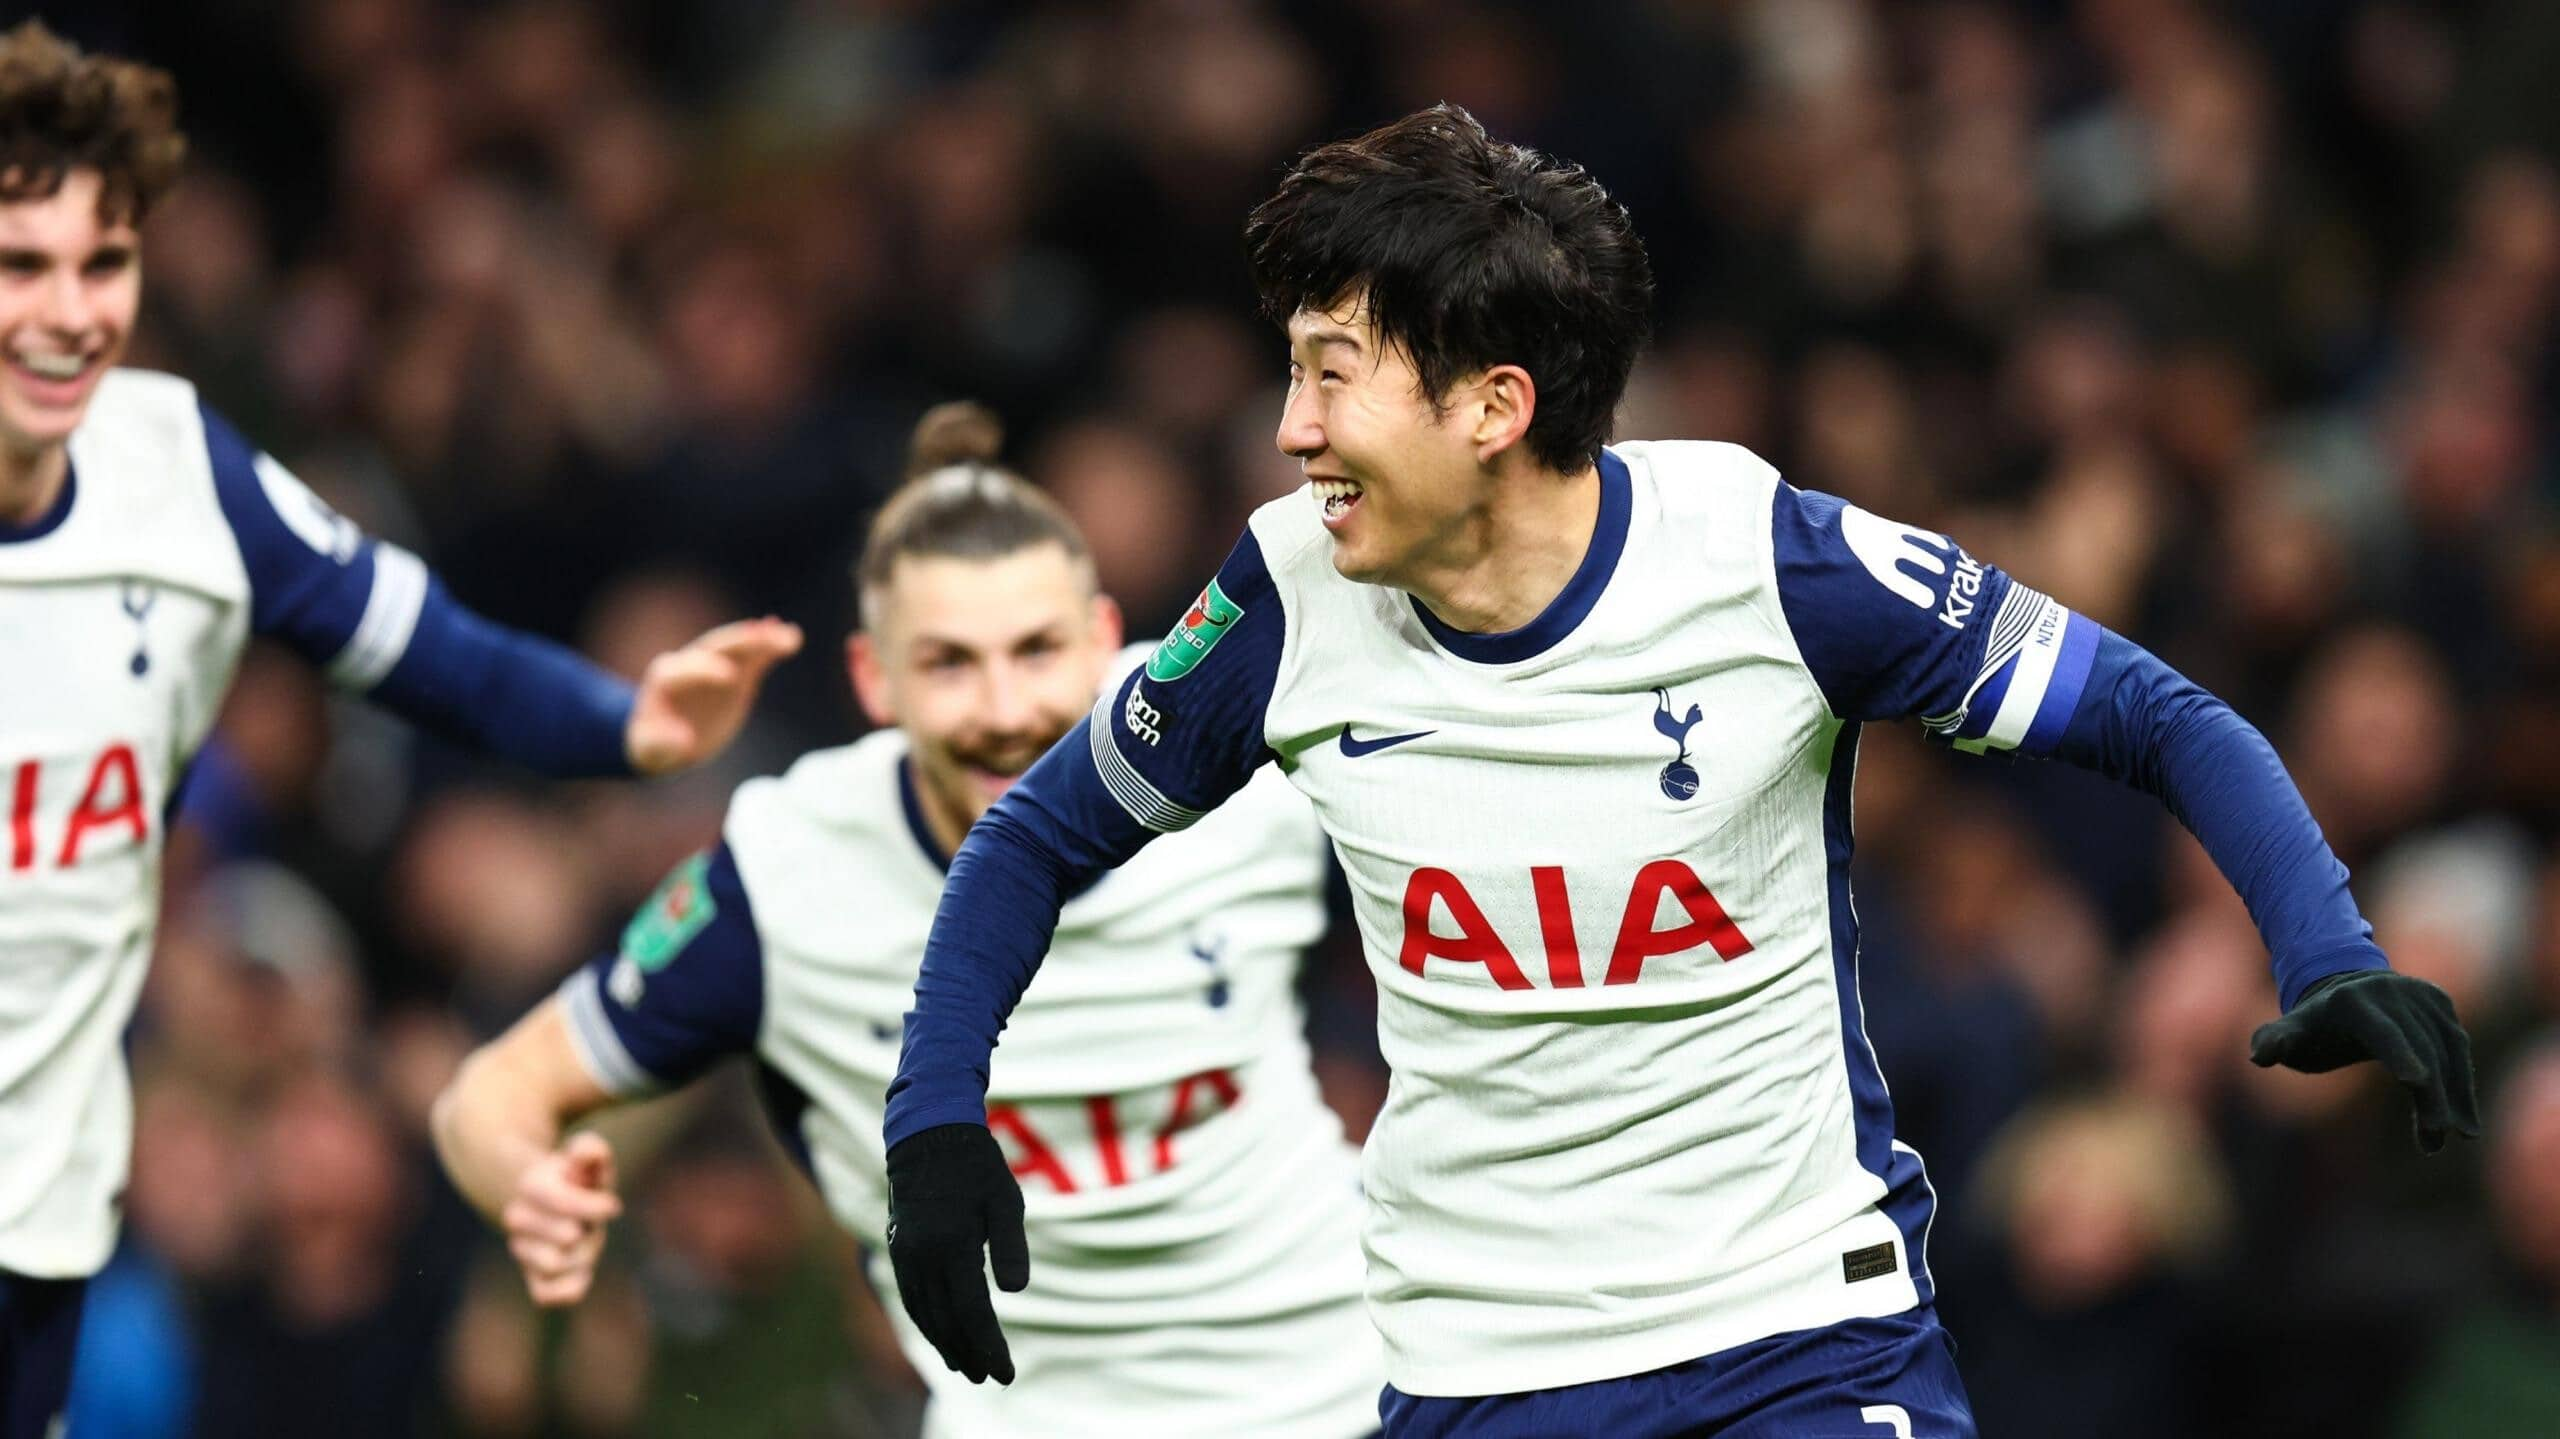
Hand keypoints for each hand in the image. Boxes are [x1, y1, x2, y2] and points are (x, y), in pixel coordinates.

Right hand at [503, 1131, 621, 1305]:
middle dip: (589, 1231)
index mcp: (530, 1184)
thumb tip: (589, 1153)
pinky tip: (583, 1273)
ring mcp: (520, 1249)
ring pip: (555, 1265)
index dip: (595, 1208)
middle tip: (589, 1224)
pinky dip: (570, 1287)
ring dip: (582, 1256)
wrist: (553, 1201)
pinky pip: (544, 1295)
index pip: (564, 1203)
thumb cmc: (578, 1178)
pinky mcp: (530, 1276)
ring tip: (583, 1242)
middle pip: (566, 1237)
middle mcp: (516, 1217)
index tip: (613, 1207)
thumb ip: (591, 1150)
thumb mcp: (588, 1158)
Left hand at [624, 618, 802, 774]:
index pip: (685, 668)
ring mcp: (714, 665)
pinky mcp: (735, 673)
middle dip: (740, 642)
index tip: (729, 677)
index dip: (705, 670)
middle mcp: (690, 664)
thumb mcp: (651, 748)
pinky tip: (792, 638)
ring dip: (764, 639)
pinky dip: (770, 646)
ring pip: (738, 646)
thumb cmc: (654, 744)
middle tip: (765, 638)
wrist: (669, 738)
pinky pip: (753, 656)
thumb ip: (661, 742)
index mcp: (665, 680)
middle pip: (716, 647)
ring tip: (792, 637)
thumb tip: (684, 740)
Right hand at [886, 1123, 1028, 1383]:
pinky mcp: (899, 1248)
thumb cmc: (976, 1166)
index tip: (1005, 1372)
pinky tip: (940, 1334)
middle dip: (968, 1354)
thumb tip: (1015, 1291)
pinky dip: (926, 1322)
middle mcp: (922, 1255)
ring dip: (944, 1344)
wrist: (929, 1133)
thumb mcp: (1004, 1200)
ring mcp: (906, 1253)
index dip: (989, 1347)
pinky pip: (911, 1297)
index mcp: (952, 1244)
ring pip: (924, 1313)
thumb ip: (1011, 1247)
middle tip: (988, 1378)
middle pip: (946, 1321)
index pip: (972, 1312)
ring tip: (964, 1367)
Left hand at [2250, 969, 2482, 1153]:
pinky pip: (2457, 1047)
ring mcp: (2420, 995)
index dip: (2399, 1054)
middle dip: (2431, 1094)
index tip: (2417, 1082)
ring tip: (2458, 1136)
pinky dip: (2463, 1083)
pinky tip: (2466, 1120)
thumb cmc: (2312, 1026)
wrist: (2342, 988)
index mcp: (2352, 1002)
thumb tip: (2258, 1055)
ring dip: (2456, 1095)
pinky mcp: (2440, 1004)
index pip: (2382, 1032)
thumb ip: (2274, 1042)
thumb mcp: (2290, 1034)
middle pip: (2421, 1049)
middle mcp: (2391, 992)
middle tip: (2436, 1136)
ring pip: (2448, 1049)